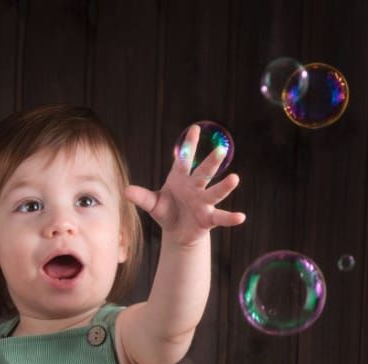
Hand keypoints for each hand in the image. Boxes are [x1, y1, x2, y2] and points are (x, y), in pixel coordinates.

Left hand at [125, 124, 245, 244]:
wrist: (177, 231)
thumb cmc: (167, 211)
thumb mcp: (153, 203)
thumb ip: (142, 197)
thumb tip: (125, 191)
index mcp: (182, 178)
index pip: (185, 159)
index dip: (189, 145)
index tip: (194, 128)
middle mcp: (196, 187)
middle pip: (204, 172)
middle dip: (212, 161)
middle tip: (221, 148)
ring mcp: (204, 202)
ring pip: (215, 192)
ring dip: (224, 186)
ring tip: (235, 178)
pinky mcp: (209, 218)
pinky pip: (221, 217)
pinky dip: (231, 218)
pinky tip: (241, 217)